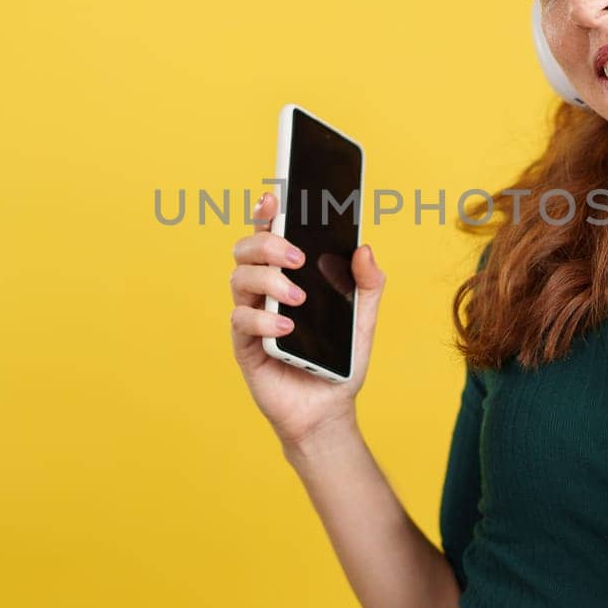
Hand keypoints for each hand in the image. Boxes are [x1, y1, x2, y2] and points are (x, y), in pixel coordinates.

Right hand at [227, 190, 386, 448]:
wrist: (328, 409)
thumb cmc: (340, 360)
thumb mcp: (364, 318)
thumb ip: (368, 283)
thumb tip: (364, 248)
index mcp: (289, 275)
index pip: (270, 234)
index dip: (266, 212)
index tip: (274, 198)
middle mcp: (265, 289)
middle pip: (247, 249)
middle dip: (268, 244)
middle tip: (297, 258)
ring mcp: (252, 314)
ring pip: (239, 278)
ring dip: (269, 281)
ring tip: (298, 299)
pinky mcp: (245, 344)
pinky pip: (240, 319)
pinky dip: (262, 319)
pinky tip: (286, 327)